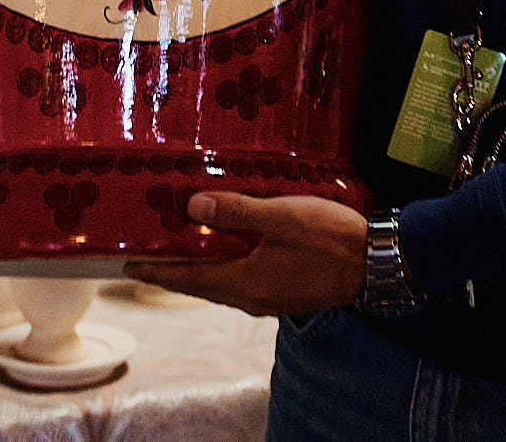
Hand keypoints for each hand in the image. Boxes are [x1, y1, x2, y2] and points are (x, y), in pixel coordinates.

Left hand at [124, 192, 366, 316]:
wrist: (379, 262)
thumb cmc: (331, 238)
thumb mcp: (282, 217)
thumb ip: (238, 213)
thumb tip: (192, 208)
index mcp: (244, 283)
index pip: (188, 278)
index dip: (156, 271)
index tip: (126, 264)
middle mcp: (252, 297)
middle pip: (201, 284)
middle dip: (173, 268)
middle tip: (147, 251)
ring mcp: (270, 297)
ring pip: (223, 283)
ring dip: (200, 266)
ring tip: (183, 246)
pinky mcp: (286, 291)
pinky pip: (243, 280)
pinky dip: (226, 265)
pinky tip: (229, 248)